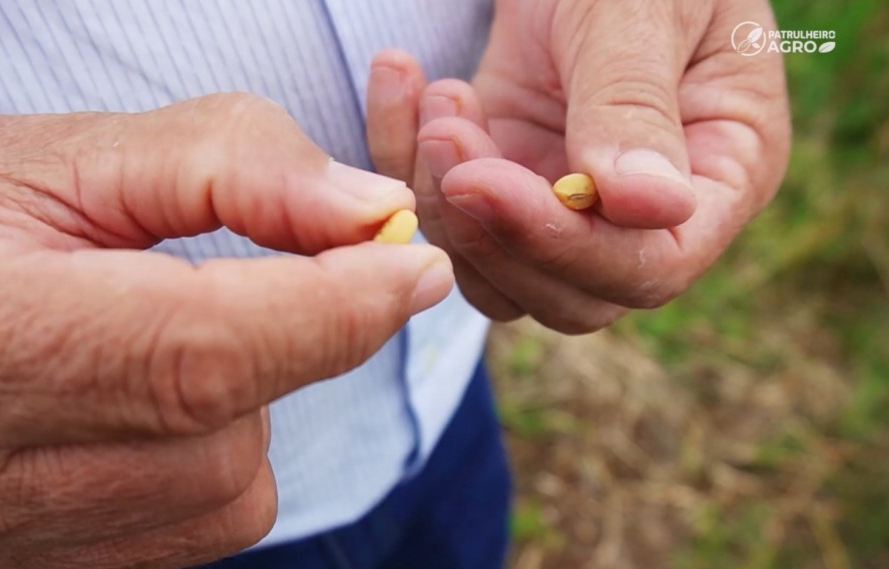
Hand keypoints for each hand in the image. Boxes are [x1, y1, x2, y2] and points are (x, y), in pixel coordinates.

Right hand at [0, 95, 452, 567]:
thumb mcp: (55, 155)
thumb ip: (224, 165)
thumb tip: (368, 213)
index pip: (201, 352)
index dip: (335, 308)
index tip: (414, 265)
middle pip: (227, 430)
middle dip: (296, 339)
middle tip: (285, 269)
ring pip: (224, 492)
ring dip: (245, 400)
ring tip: (167, 331)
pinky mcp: (19, 568)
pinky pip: (189, 528)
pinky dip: (210, 453)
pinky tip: (150, 400)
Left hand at [367, 0, 790, 332]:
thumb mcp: (643, 10)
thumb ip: (635, 104)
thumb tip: (651, 208)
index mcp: (720, 173)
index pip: (652, 266)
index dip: (565, 247)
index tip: (484, 180)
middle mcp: (643, 212)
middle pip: (568, 294)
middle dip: (491, 232)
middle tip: (445, 136)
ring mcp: (567, 202)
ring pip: (496, 275)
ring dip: (444, 203)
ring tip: (439, 98)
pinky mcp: (503, 179)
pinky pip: (450, 219)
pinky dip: (408, 166)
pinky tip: (404, 83)